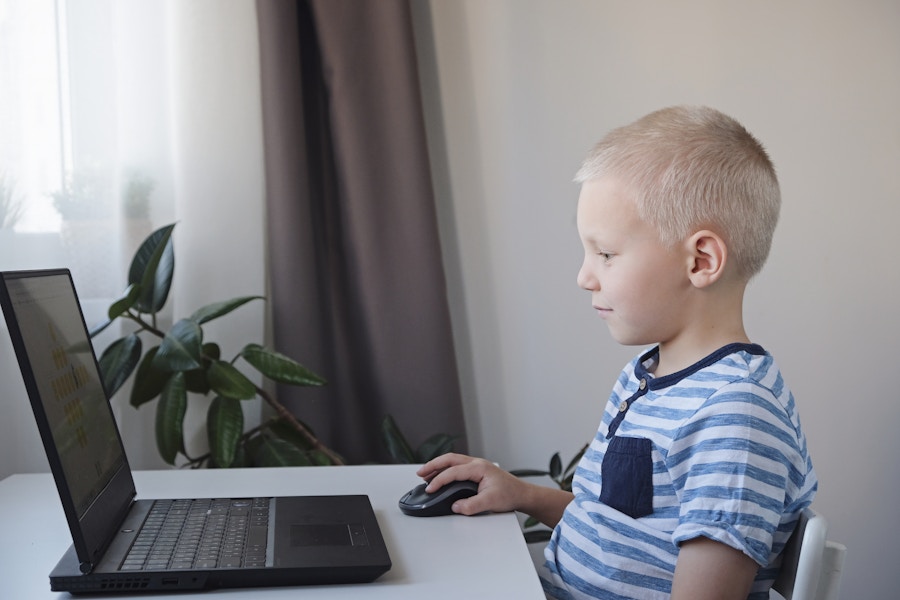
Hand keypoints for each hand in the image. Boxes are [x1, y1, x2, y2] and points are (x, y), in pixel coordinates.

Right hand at [417, 453, 573, 525]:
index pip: (453, 472)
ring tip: (425, 474)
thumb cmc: (510, 495)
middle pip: (449, 459)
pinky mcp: (477, 471)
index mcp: (479, 467)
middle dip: (433, 465)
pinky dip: (446, 469)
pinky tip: (441, 475)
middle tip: (420, 473)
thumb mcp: (490, 502)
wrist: (522, 494)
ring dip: (438, 466)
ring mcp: (477, 466)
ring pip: (452, 461)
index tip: (430, 489)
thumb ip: (471, 505)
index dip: (439, 480)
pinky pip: (457, 466)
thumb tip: (455, 506)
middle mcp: (477, 463)